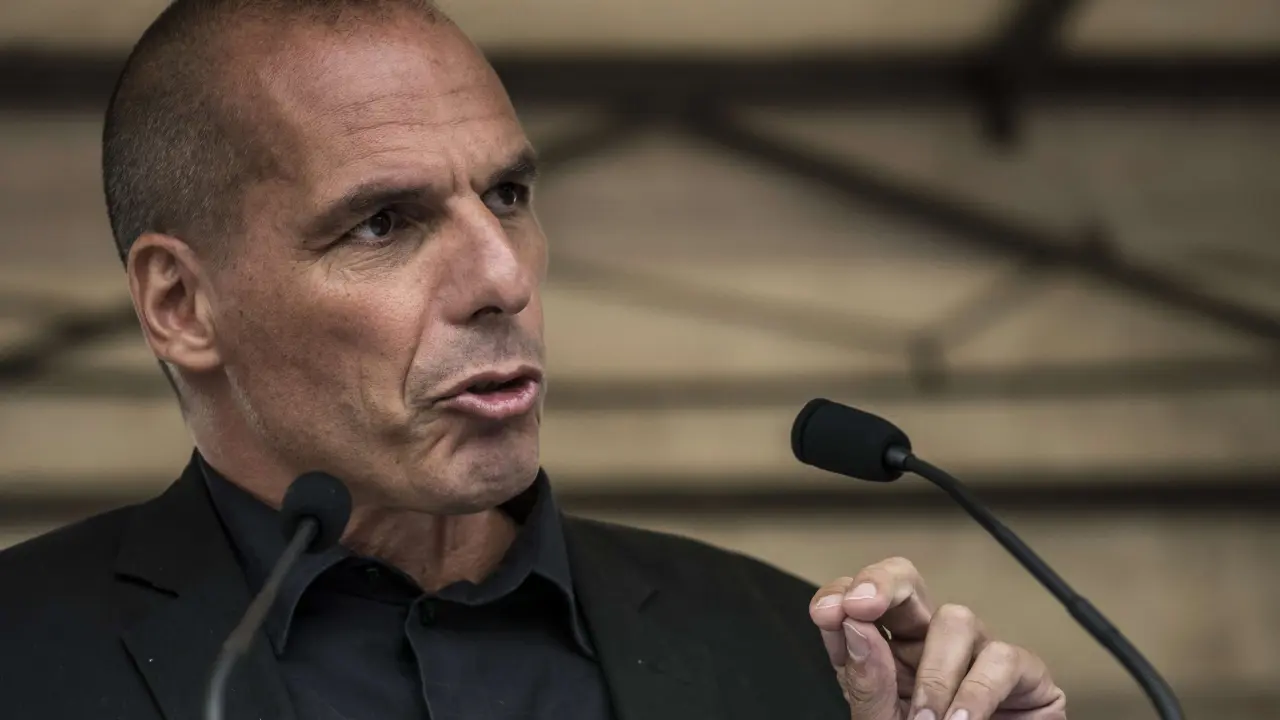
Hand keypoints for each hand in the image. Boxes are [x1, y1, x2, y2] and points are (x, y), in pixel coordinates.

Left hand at [809, 557, 1066, 719]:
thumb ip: (866, 682)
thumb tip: (854, 626)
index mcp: (888, 651)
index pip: (860, 603)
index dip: (841, 594)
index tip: (827, 612)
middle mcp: (930, 642)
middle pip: (907, 583)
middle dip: (881, 584)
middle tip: (861, 606)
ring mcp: (977, 652)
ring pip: (955, 619)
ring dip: (934, 673)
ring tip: (924, 719)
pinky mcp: (1024, 673)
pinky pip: (1002, 658)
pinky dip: (977, 693)